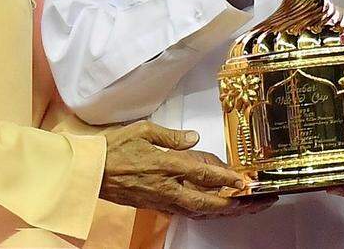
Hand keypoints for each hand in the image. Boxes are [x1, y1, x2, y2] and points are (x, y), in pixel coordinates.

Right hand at [99, 121, 268, 218]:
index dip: (226, 178)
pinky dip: (203, 212)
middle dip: (232, 204)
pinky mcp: (154, 205)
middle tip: (253, 202)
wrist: (90, 171)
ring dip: (221, 211)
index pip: (202, 174)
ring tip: (242, 208)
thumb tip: (194, 137)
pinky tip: (214, 210)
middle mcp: (166, 186)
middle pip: (205, 201)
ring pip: (197, 210)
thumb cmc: (114, 148)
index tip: (243, 180)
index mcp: (165, 165)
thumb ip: (172, 135)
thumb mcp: (143, 130)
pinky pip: (184, 212)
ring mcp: (160, 199)